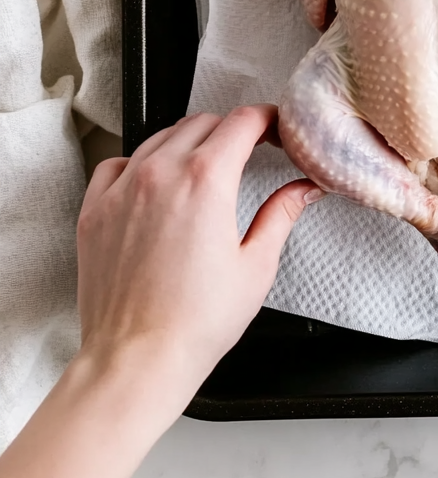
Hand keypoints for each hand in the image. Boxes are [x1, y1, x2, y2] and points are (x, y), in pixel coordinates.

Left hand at [76, 104, 320, 412]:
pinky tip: (153, 184)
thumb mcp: (256, 266)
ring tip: (204, 168)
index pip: (241, 122)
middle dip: (230, 130)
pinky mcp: (94, 211)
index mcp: (205, 180)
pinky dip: (140, 163)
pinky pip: (116, 164)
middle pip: (201, 123)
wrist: (137, 358)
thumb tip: (303, 189)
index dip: (265, 119)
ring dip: (188, 143)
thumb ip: (281, 215)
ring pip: (159, 138)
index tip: (274, 128)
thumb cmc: (196, 322)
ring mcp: (120, 189)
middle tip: (248, 150)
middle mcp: (159, 174)